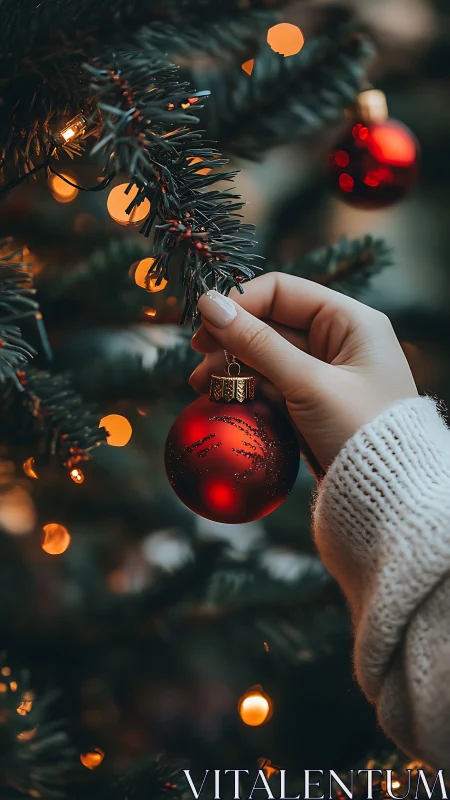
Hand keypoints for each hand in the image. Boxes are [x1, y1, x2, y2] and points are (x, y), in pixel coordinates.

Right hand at [189, 273, 417, 470]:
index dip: (240, 302)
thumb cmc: (358, 429)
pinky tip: (223, 399)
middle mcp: (339, 340)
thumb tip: (210, 304)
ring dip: (233, 368)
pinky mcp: (312, 403)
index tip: (203, 321)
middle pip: (270, 324)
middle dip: (231, 340)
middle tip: (196, 358)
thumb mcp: (308, 383)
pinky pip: (271, 385)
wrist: (386, 496)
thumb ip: (257, 343)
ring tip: (201, 386)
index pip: (283, 291)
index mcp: (350, 321)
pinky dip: (247, 390)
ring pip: (266, 357)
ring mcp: (324, 373)